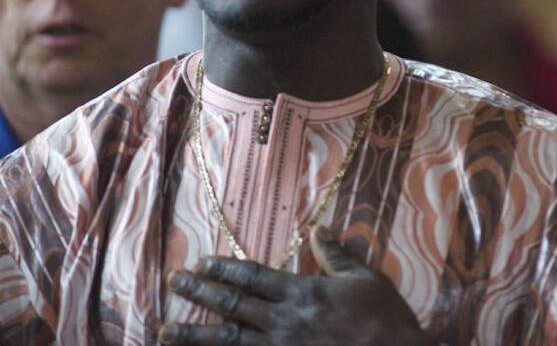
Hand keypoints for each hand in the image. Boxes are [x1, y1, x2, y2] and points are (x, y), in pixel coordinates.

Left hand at [159, 226, 434, 344]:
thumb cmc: (384, 318)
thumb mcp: (365, 279)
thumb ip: (337, 255)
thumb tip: (319, 229)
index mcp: (302, 292)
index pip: (253, 276)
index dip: (224, 268)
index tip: (201, 263)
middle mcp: (284, 320)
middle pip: (232, 303)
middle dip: (199, 293)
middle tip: (173, 282)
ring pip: (227, 339)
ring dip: (194, 333)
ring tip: (164, 329)